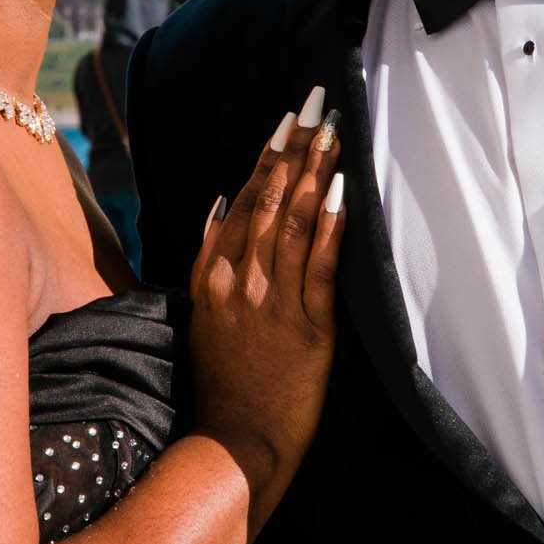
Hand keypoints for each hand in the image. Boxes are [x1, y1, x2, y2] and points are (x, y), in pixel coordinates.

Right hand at [188, 94, 344, 533]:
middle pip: (270, 200)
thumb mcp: (204, 313)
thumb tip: (219, 204)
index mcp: (213, 276)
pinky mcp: (307, 327)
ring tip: (332, 130)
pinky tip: (340, 189)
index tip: (287, 120)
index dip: (268, 156)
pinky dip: (328, 225)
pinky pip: (319, 266)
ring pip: (294, 223)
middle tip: (316, 103)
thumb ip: (211, 258)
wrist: (236, 441)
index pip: (244, 201)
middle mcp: (240, 281)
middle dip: (296, 147)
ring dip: (315, 171)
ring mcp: (273, 303)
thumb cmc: (223, 381)